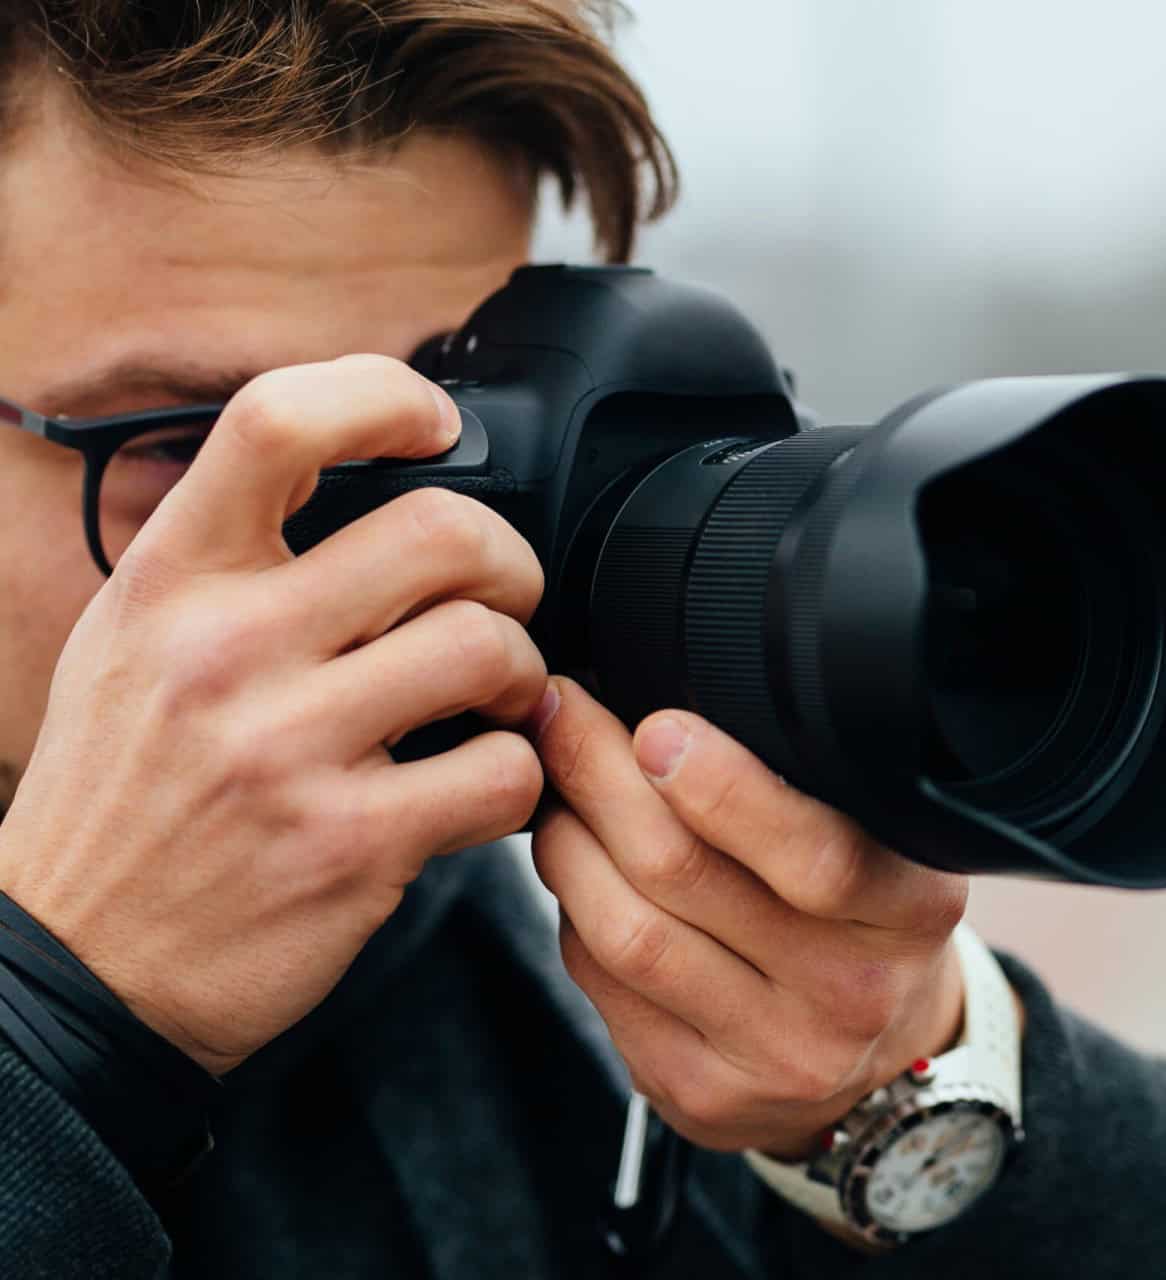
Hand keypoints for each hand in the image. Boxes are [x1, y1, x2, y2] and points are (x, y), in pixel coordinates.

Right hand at [0, 356, 549, 1073]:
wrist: (73, 972)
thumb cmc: (120, 800)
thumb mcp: (128, 646)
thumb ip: (224, 559)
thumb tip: (350, 470)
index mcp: (169, 583)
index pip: (277, 423)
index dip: (385, 399)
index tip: (436, 428)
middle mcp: (223, 652)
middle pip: (441, 533)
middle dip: (507, 564)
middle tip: (499, 603)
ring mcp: (288, 751)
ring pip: (488, 649)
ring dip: (521, 673)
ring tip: (494, 701)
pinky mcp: (350, 846)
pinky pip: (504, 773)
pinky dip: (521, 777)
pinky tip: (483, 784)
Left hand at [531, 679, 969, 1155]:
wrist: (876, 1061)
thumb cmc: (866, 919)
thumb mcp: (887, 846)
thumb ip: (811, 789)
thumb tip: (667, 707)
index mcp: (912, 912)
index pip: (816, 853)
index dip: (722, 787)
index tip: (656, 724)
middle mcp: (851, 993)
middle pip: (687, 877)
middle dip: (603, 779)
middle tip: (563, 717)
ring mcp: (773, 1055)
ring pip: (627, 934)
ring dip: (569, 845)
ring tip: (557, 793)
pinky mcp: (702, 1095)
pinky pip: (603, 987)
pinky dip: (574, 914)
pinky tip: (581, 876)